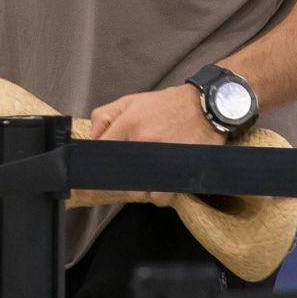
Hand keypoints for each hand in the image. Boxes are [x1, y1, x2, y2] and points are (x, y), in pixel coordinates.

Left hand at [89, 85, 222, 206]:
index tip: (88, 182)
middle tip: (128, 173)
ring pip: (138, 190)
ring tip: (148, 175)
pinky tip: (162, 182)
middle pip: (118, 177)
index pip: (101, 152)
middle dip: (119, 179)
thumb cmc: (169, 105)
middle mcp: (144, 141)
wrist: (209, 106)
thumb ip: (105, 115)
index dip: (93, 168)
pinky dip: (159, 194)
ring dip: (139, 188)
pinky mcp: (180, 172)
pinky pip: (160, 197)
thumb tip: (92, 138)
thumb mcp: (132, 101)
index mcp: (130, 123)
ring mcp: (163, 159)